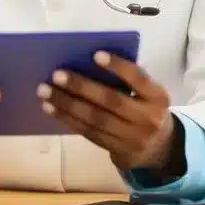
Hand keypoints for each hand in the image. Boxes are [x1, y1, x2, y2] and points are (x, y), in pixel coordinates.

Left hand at [38, 51, 174, 170]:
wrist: (160, 149)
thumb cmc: (147, 108)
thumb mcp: (149, 94)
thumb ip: (129, 80)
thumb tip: (89, 60)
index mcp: (157, 97)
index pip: (138, 79)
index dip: (118, 67)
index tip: (95, 54)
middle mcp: (148, 118)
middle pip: (111, 101)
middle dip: (81, 87)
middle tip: (56, 74)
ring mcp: (132, 138)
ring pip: (95, 120)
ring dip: (67, 105)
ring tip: (45, 92)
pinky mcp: (116, 150)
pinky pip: (89, 133)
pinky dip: (68, 119)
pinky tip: (52, 109)